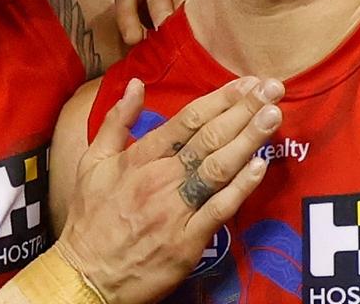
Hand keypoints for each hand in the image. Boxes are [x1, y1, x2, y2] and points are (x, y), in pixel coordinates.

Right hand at [59, 76, 283, 303]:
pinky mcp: (187, 240)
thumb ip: (117, 121)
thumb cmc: (90, 218)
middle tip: (273, 89)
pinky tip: (261, 165)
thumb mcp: (92, 162)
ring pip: (218, 167)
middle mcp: (161, 178)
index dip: (221, 98)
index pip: (188, 120)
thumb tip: (135, 84)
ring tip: (273, 115)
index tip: (247, 83)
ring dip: (249, 139)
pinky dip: (241, 186)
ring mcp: (176, 209)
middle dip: (244, 110)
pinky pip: (219, 209)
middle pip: (209, 137)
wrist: (86, 276)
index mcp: (140, 157)